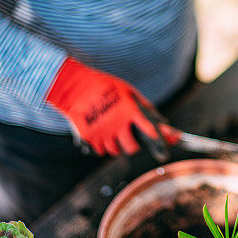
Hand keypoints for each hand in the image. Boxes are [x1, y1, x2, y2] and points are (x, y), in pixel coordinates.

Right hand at [46, 57, 168, 158]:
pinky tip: (100, 133)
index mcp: (130, 111)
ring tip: (111, 132)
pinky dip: (101, 145)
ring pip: (115, 151)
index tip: (162, 148)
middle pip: (132, 148)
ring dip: (115, 145)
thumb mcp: (127, 90)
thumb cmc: (104, 86)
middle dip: (132, 146)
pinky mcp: (90, 138)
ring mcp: (103, 132)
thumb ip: (144, 106)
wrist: (76, 87)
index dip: (159, 142)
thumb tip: (160, 122)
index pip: (150, 131)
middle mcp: (118, 124)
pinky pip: (100, 151)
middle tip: (128, 138)